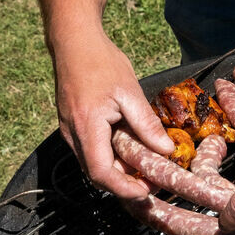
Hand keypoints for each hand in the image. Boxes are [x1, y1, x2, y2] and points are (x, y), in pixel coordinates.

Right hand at [52, 33, 173, 200]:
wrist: (73, 41)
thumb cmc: (100, 61)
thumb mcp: (130, 91)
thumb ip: (146, 124)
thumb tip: (165, 150)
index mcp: (86, 127)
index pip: (101, 174)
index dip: (123, 189)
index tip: (145, 193)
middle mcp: (73, 134)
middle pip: (96, 174)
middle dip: (124, 183)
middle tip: (151, 182)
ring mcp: (69, 131)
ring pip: (93, 163)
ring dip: (117, 170)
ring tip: (145, 166)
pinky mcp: (71, 125)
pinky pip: (90, 150)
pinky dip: (110, 156)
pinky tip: (129, 148)